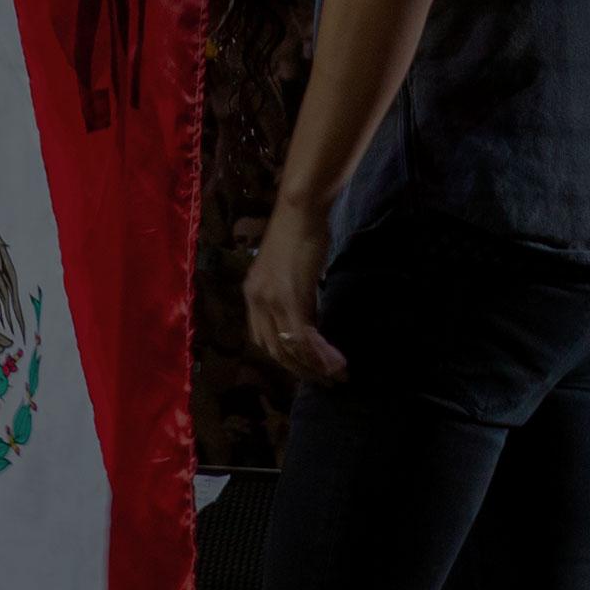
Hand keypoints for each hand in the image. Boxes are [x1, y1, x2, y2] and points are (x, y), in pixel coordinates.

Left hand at [243, 202, 346, 383]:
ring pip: (290, 348)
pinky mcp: (290, 298)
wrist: (300, 209)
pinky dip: (321, 354)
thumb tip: (310, 318)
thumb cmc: (299, 232)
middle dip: (300, 369)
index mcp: (252, 294)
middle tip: (324, 380)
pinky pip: (304, 337)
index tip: (306, 368)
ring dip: (314, 367)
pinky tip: (337, 362)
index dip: (284, 358)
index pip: (262, 339)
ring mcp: (271, 300)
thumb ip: (293, 295)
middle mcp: (255, 300)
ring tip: (336, 376)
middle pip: (274, 349)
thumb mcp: (289, 270)